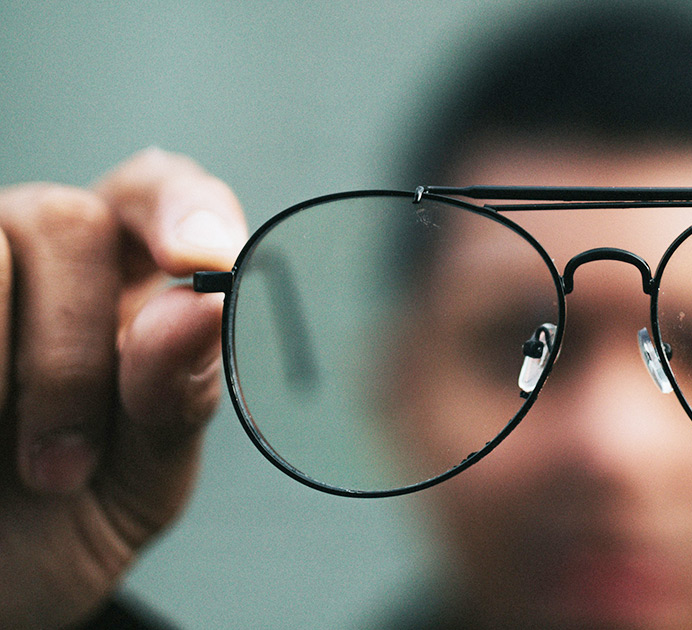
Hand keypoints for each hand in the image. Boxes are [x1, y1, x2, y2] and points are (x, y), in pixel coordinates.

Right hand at [0, 149, 245, 628]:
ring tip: (17, 469)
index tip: (201, 261)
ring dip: (18, 371)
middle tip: (64, 465)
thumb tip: (202, 306)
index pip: (158, 192)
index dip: (182, 207)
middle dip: (74, 351)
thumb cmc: (61, 527)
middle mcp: (35, 260)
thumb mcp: (141, 476)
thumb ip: (177, 394)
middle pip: (68, 220)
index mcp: (124, 285)